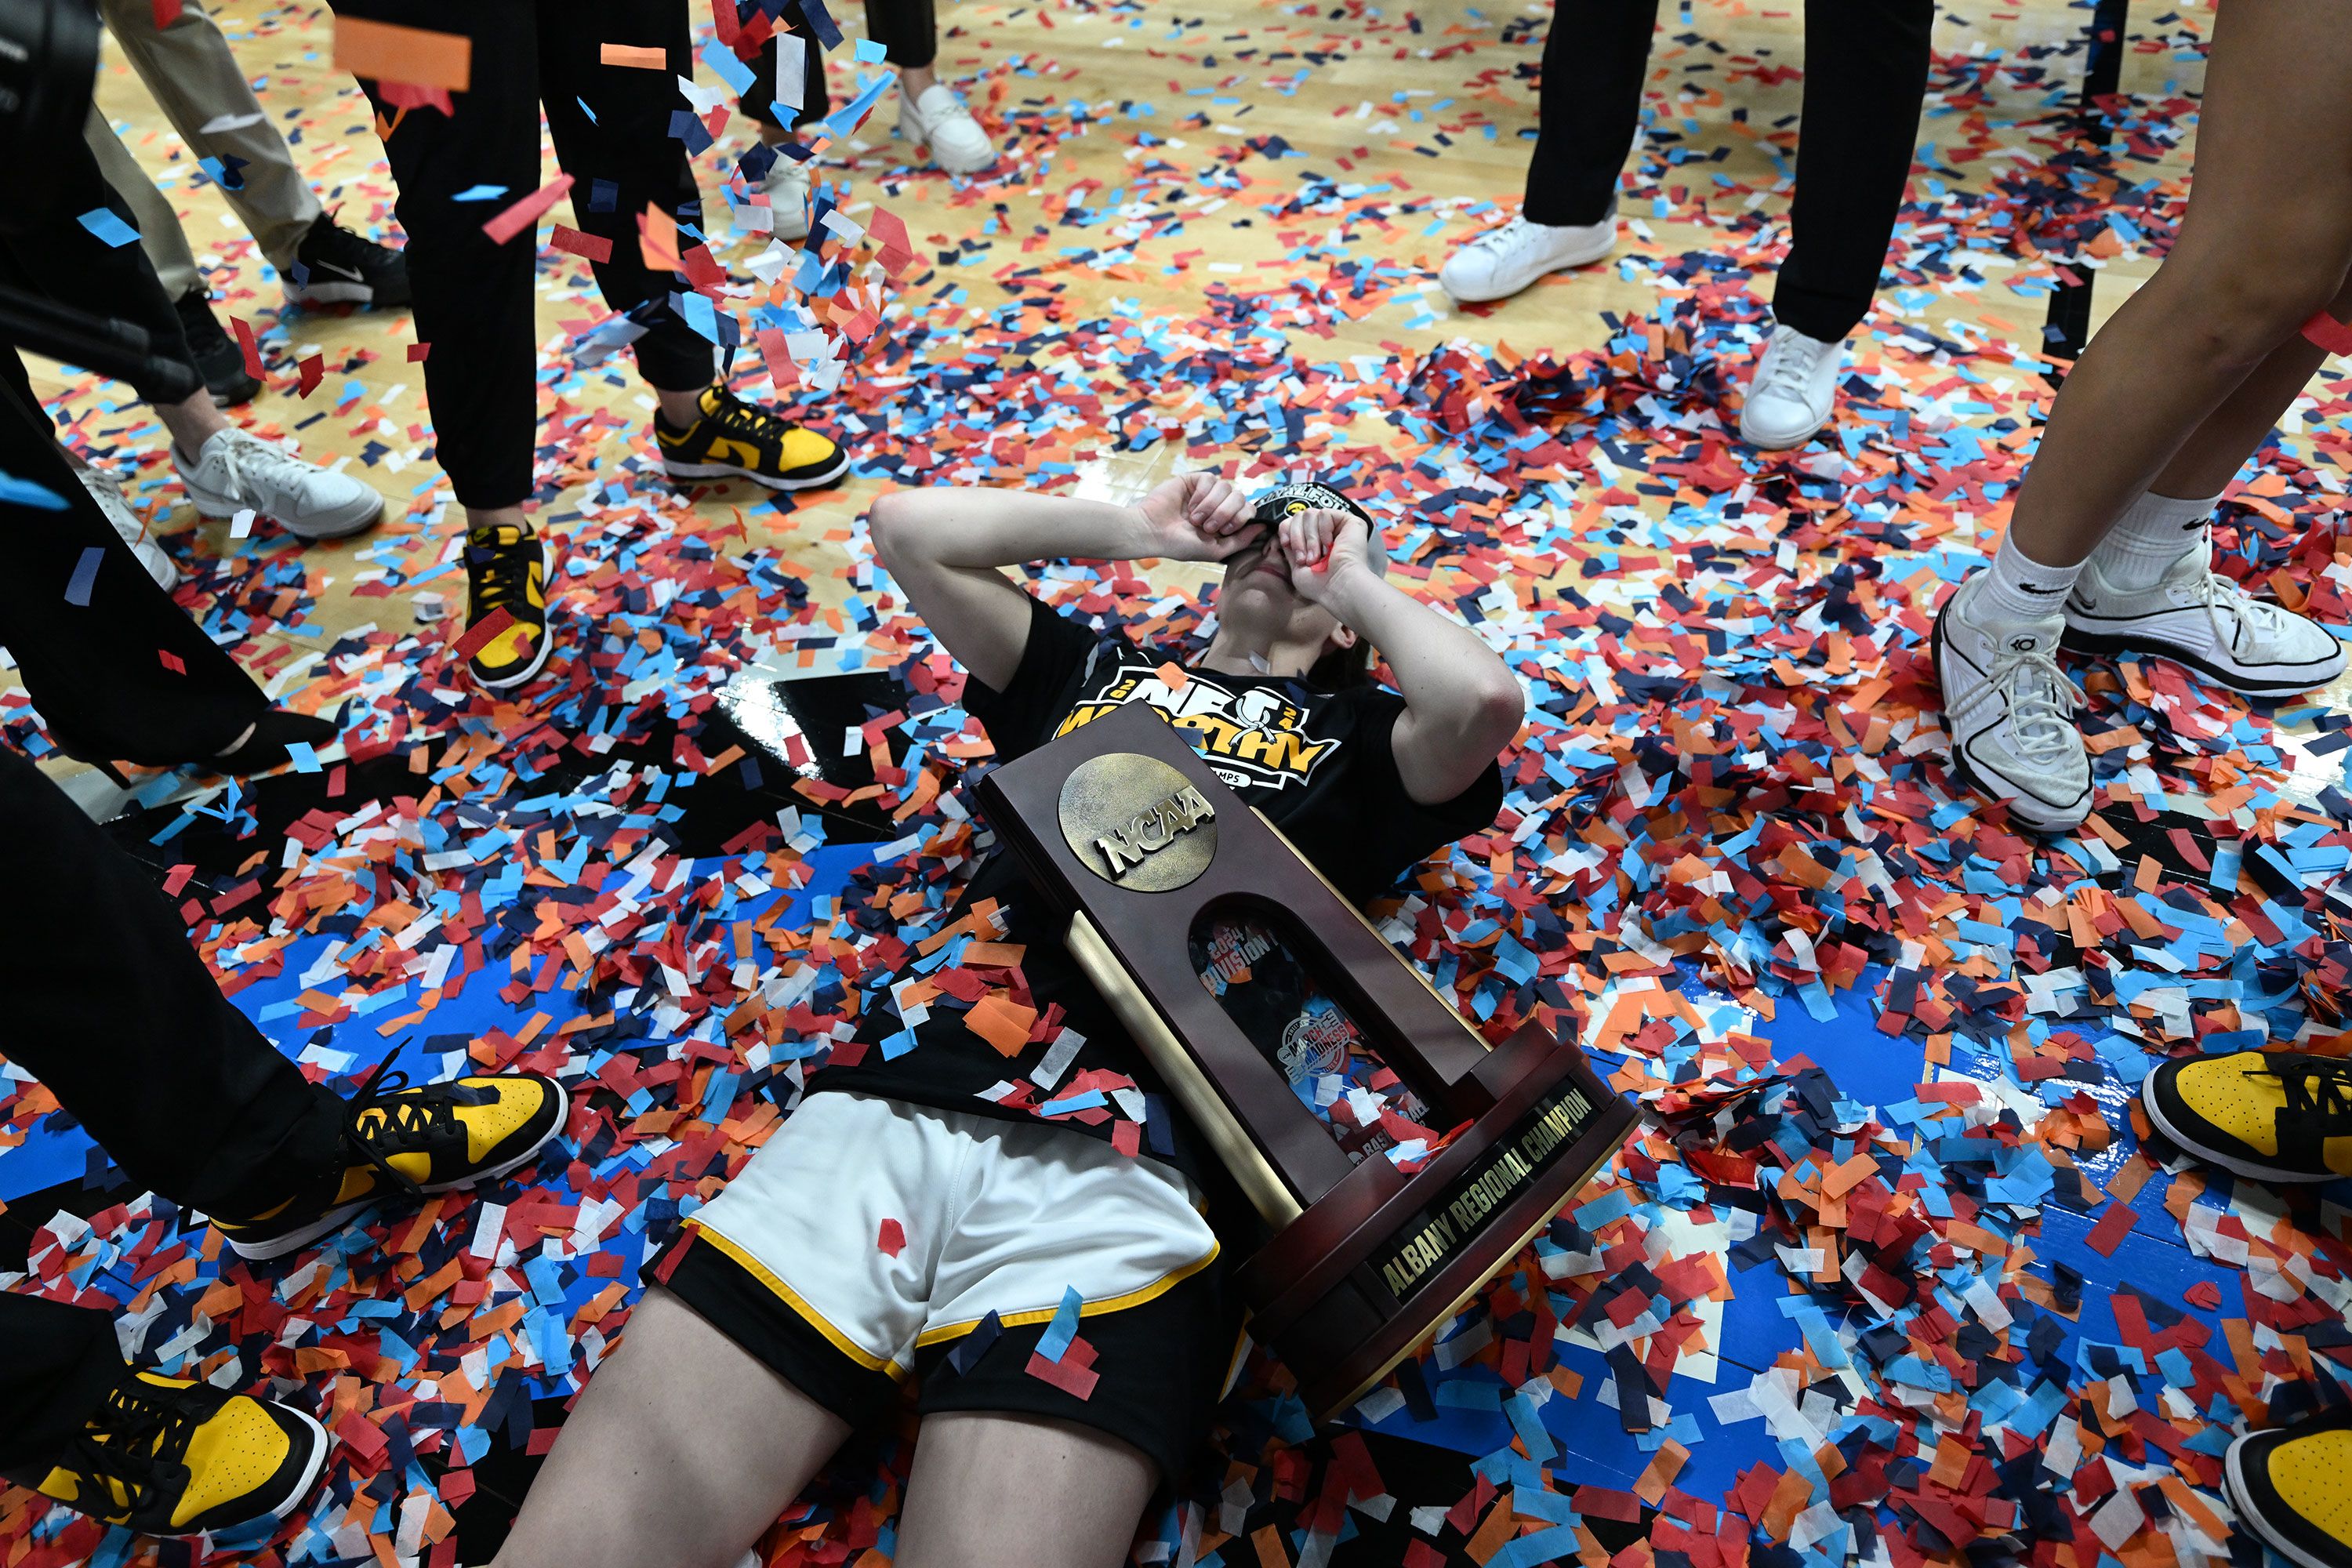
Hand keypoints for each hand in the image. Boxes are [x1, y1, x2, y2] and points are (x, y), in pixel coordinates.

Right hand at [1128, 473, 1261, 562]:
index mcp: (1225, 522)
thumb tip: (1262, 527)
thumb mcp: (1215, 550)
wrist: (1152, 532)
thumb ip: (1240, 540)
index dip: (1241, 519)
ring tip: (1195, 519)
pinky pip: (1211, 480)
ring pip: (1227, 488)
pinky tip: (1190, 506)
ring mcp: (1207, 492)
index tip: (1224, 531)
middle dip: (1227, 514)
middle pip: (1241, 498)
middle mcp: (1219, 505)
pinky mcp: (1194, 480)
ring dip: (1212, 506)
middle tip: (1208, 527)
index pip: (1249, 510)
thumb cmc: (1179, 545)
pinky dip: (1203, 495)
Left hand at [1277, 508, 1380, 607]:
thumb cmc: (1319, 585)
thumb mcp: (1296, 566)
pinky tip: (1330, 545)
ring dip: (1310, 538)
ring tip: (1318, 556)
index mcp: (1315, 542)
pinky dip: (1323, 530)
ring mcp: (1338, 526)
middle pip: (1300, 516)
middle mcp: (1327, 532)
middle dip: (1298, 537)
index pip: (1294, 521)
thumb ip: (1291, 547)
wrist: (1338, 587)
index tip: (1286, 544)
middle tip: (1306, 559)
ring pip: (1310, 514)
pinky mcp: (1350, 521)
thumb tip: (1285, 531)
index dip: (1287, 529)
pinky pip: (1325, 513)